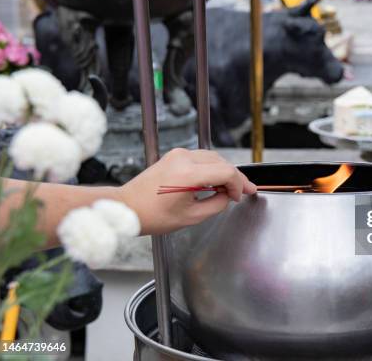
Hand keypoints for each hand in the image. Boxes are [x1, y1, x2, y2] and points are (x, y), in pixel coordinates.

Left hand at [119, 148, 255, 234]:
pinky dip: (212, 168)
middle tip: (244, 191)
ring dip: (224, 171)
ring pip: (213, 157)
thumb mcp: (191, 217)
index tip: (241, 196)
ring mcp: (178, 154)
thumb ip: (216, 204)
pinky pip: (201, 158)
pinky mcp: (174, 155)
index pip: (226, 172)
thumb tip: (227, 196)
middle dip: (235, 177)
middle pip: (222, 162)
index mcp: (188, 174)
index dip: (239, 184)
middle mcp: (183, 159)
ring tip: (231, 188)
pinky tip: (216, 181)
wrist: (127, 207)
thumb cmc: (153, 215)